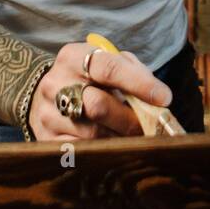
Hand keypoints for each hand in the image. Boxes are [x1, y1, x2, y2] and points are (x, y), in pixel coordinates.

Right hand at [28, 40, 172, 141]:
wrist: (46, 94)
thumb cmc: (88, 77)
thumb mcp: (107, 63)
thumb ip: (133, 73)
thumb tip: (159, 99)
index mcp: (72, 57)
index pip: (108, 68)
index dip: (139, 84)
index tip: (163, 98)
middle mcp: (55, 83)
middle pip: (98, 106)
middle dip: (131, 119)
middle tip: (152, 126)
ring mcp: (47, 113)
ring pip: (92, 133)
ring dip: (121, 137)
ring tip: (137, 136)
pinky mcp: (46, 139)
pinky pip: (81, 151)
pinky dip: (104, 150)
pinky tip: (115, 145)